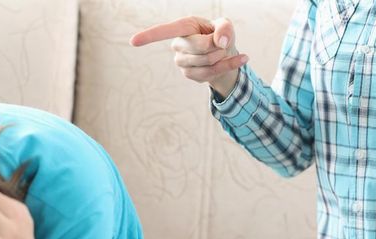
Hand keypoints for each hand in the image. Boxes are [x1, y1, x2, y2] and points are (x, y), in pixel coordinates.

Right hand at [131, 16, 248, 95]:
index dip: (149, 35)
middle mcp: (177, 44)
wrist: (225, 54)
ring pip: (205, 63)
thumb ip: (225, 28)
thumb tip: (220, 41)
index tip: (133, 42)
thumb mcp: (226, 26)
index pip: (165, 31)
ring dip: (222, 57)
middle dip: (218, 46)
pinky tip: (242, 59)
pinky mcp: (189, 75)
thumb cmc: (221, 35)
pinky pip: (210, 74)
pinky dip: (229, 66)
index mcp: (183, 27)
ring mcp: (181, 61)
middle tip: (224, 43)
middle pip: (199, 48)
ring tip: (226, 51)